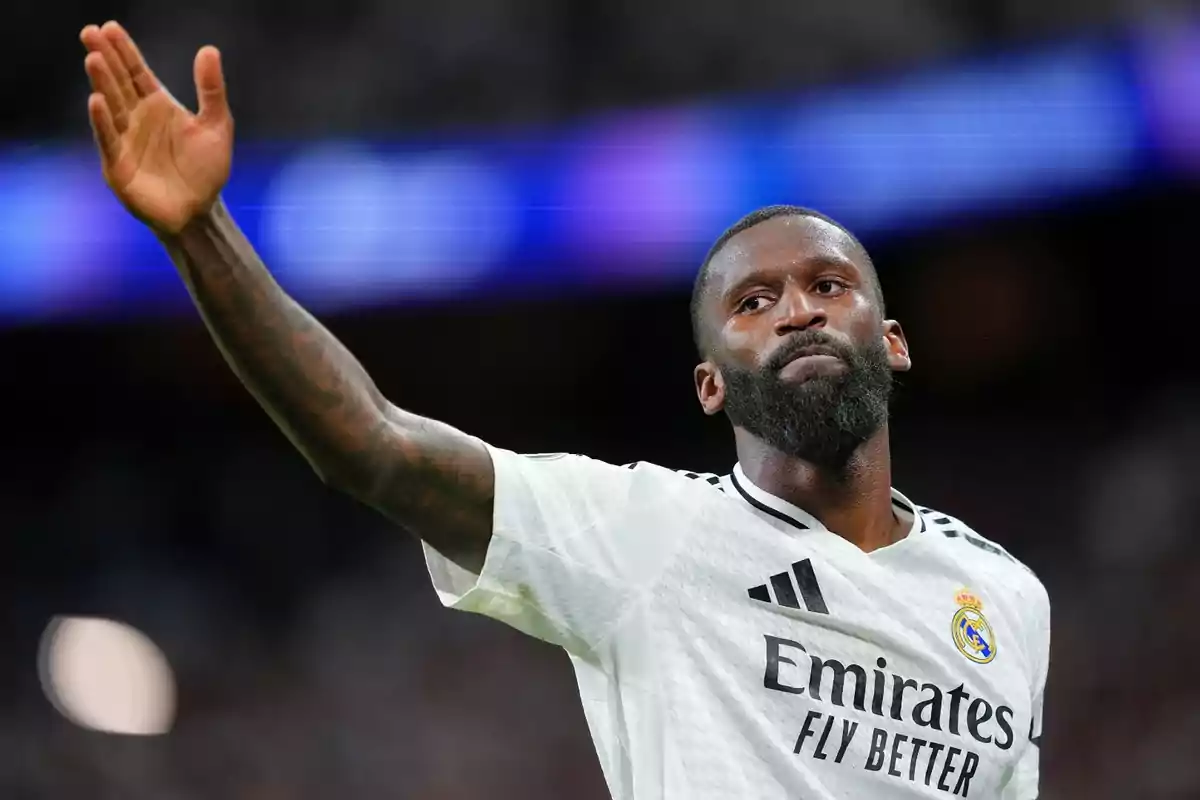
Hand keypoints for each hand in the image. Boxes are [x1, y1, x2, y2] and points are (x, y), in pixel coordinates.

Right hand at [80, 22, 232, 234]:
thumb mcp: (217, 126)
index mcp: (158, 106)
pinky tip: (95, 101)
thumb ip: (211, 90)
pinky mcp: (119, 165)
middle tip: (90, 32)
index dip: (124, 51)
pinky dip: (102, 122)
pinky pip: (109, 140)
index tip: (109, 27)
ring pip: (111, 107)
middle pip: (119, 83)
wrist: (199, 212)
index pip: (136, 72)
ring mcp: (125, 141)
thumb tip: (209, 49)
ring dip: (102, 83)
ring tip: (93, 58)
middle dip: (105, 58)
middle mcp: (137, 119)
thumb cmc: (206, 170)